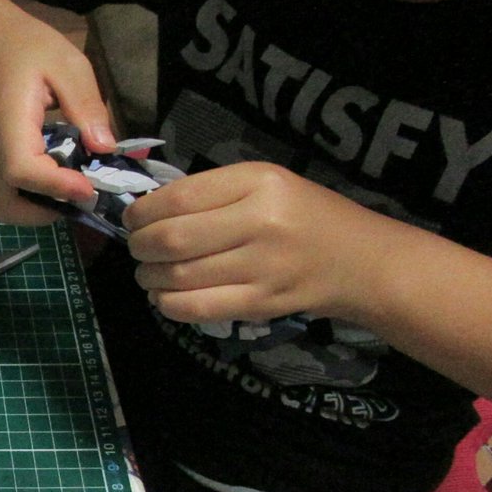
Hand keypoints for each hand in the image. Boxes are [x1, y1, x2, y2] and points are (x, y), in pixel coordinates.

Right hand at [0, 5, 115, 223]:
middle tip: (78, 195)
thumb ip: (86, 106)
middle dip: (43, 213)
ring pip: (2, 206)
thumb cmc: (24, 46)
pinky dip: (29, 199)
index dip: (55, 187)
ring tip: (68, 188)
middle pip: (5, 206)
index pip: (21, 170)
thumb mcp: (67, 64)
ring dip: (36, 209)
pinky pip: (4, 194)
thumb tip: (105, 148)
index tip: (89, 188)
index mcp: (7, 119)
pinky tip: (55, 177)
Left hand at [124, 162, 398, 324]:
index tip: (132, 220)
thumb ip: (211, 193)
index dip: (142, 213)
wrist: (359, 260)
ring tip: (149, 273)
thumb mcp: (263, 184)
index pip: (179, 198)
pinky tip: (165, 296)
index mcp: (258, 182)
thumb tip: (147, 212)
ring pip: (178, 276)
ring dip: (149, 277)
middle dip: (140, 247)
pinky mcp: (261, 303)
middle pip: (172, 239)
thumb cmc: (303, 215)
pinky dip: (168, 304)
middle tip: (137, 249)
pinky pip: (196, 308)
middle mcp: (260, 222)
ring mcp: (262, 266)